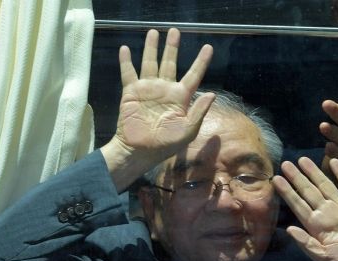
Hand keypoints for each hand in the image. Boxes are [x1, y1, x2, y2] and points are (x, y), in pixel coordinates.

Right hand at [102, 28, 213, 191]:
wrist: (139, 151)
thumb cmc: (165, 145)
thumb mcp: (187, 131)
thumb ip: (199, 112)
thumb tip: (212, 93)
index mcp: (180, 98)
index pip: (193, 75)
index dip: (201, 62)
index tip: (208, 48)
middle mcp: (165, 90)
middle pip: (170, 63)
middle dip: (172, 48)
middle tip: (175, 31)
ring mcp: (148, 89)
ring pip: (150, 63)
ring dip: (152, 48)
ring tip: (154, 32)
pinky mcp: (131, 92)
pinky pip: (128, 73)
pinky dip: (126, 61)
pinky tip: (126, 49)